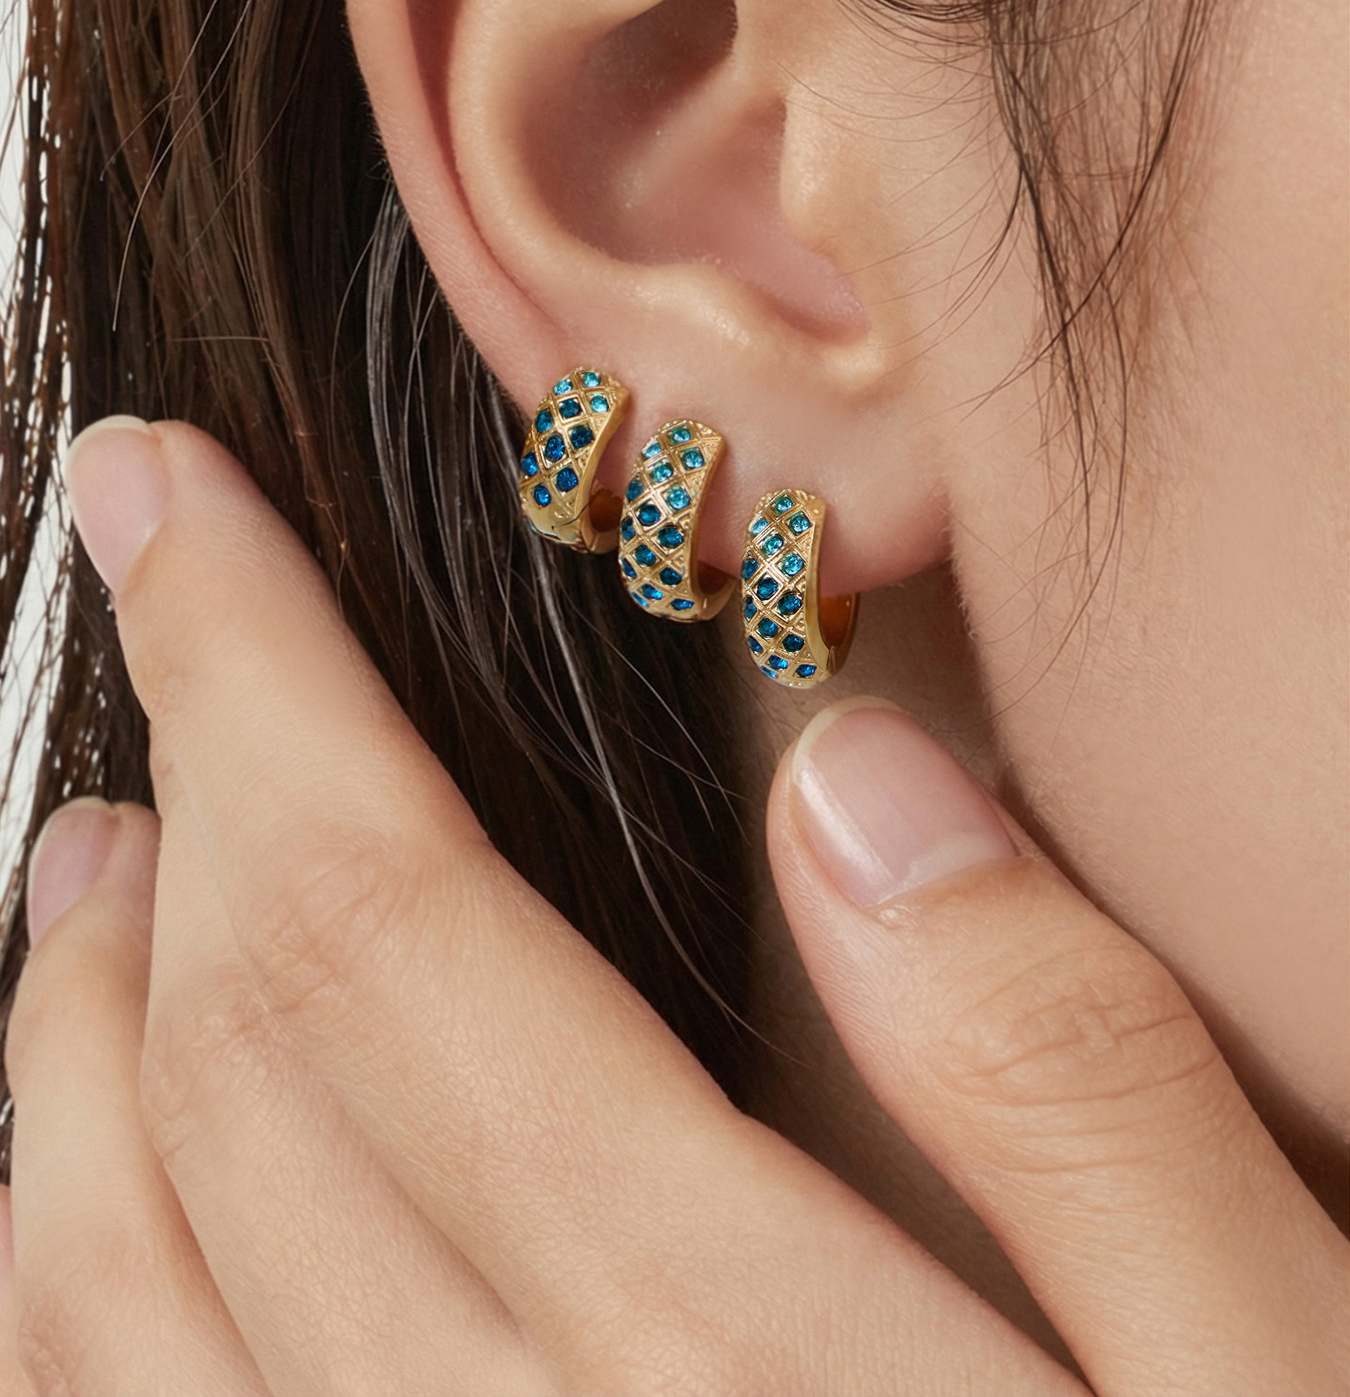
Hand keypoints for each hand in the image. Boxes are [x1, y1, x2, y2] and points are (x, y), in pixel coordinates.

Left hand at [0, 419, 1343, 1394]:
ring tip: (73, 878)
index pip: (389, 933)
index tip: (172, 493)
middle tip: (141, 612)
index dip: (256, 678)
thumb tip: (869, 794)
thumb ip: (1079, 1086)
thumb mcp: (1288, 1387)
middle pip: (234, 1081)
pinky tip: (79, 1218)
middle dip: (165, 805)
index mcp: (737, 1376)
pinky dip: (64, 1314)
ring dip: (62, 1051)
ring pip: (111, 1308)